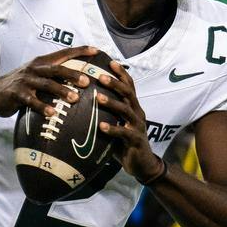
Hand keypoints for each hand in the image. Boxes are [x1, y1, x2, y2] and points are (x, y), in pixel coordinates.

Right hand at [0, 46, 100, 117]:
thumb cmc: (22, 85)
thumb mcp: (37, 75)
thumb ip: (54, 75)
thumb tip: (79, 78)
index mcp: (42, 62)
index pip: (63, 53)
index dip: (80, 51)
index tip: (96, 50)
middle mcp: (35, 68)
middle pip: (56, 69)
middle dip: (72, 74)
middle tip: (87, 81)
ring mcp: (25, 81)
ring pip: (46, 84)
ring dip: (61, 91)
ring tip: (75, 99)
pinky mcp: (17, 94)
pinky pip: (31, 101)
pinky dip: (42, 107)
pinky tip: (52, 114)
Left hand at [91, 60, 159, 181]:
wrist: (142, 165)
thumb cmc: (125, 143)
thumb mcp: (117, 124)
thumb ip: (107, 114)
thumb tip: (83, 102)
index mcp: (134, 107)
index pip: (129, 86)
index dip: (121, 73)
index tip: (110, 61)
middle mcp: (138, 113)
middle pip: (128, 93)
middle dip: (115, 83)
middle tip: (100, 76)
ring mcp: (137, 127)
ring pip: (126, 110)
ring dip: (112, 102)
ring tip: (98, 97)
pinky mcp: (136, 140)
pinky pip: (123, 133)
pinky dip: (112, 129)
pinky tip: (101, 126)